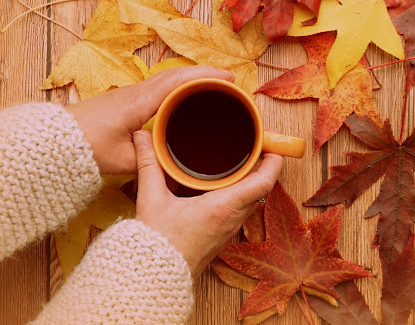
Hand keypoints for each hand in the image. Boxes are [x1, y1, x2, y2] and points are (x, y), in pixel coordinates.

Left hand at [66, 66, 233, 173]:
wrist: (53, 140)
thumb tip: (173, 162)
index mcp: (140, 102)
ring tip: (212, 86)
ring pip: (167, 79)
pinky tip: (183, 97)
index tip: (229, 77)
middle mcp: (137, 92)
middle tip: (229, 80)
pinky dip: (177, 86)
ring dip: (191, 78)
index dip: (205, 76)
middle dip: (204, 74)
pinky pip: (158, 86)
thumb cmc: (86, 149)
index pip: (179, 82)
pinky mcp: (124, 100)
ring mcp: (130, 94)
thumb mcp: (124, 161)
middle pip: (176, 75)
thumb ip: (152, 159)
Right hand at [132, 130, 283, 276]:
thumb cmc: (157, 243)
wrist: (155, 277)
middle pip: (260, 185)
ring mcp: (230, 227)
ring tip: (241, 156)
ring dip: (250, 177)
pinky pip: (241, 207)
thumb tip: (141, 137)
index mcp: (223, 207)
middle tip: (254, 142)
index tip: (272, 143)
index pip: (263, 182)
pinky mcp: (223, 233)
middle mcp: (233, 218)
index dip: (273, 161)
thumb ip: (148, 164)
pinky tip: (224, 180)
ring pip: (251, 197)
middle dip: (260, 162)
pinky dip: (239, 190)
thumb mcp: (151, 199)